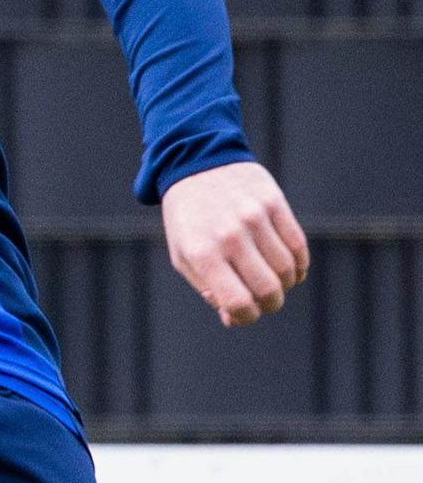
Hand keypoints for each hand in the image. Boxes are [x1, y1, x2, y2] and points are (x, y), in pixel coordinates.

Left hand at [161, 161, 307, 325]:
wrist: (196, 164)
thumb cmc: (189, 219)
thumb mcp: (184, 256)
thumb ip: (209, 288)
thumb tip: (234, 318)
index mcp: (202, 254)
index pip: (238, 302)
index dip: (247, 316)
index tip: (245, 313)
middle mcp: (230, 237)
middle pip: (270, 290)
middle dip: (271, 304)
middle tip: (266, 301)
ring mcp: (255, 219)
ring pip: (288, 269)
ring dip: (286, 284)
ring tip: (275, 281)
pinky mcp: (275, 204)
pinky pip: (298, 246)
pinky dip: (298, 264)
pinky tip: (289, 266)